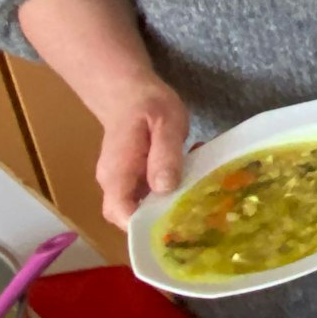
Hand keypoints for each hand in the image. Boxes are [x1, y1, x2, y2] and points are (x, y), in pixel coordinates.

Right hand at [94, 77, 188, 229]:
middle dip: (166, 218)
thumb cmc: (146, 103)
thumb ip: (165, 155)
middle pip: (134, 217)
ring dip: (174, 201)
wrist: (128, 90)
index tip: (176, 226)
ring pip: (147, 205)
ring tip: (200, 186)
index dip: (144, 227)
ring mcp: (125, 181)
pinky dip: (174, 188)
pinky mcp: (136, 176)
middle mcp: (115, 183)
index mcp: (117, 173)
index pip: (121, 214)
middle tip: (198, 209)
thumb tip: (165, 188)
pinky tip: (193, 172)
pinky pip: (153, 192)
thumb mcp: (165, 122)